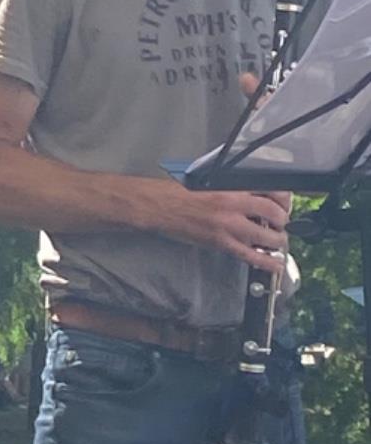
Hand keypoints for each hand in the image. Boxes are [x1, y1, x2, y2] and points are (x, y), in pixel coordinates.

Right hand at [163, 186, 289, 271]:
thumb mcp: (208, 180)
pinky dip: (266, 262)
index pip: (270, 191)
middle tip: (282, 223)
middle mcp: (233, 205)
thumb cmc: (176, 191)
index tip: (284, 204)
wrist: (158, 206)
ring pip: (268, 237)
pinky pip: (250, 255)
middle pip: (275, 214)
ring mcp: (228, 226)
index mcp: (231, 186)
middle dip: (283, 221)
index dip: (284, 199)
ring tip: (278, 242)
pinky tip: (274, 264)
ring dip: (278, 241)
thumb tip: (250, 193)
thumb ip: (231, 187)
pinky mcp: (221, 243)